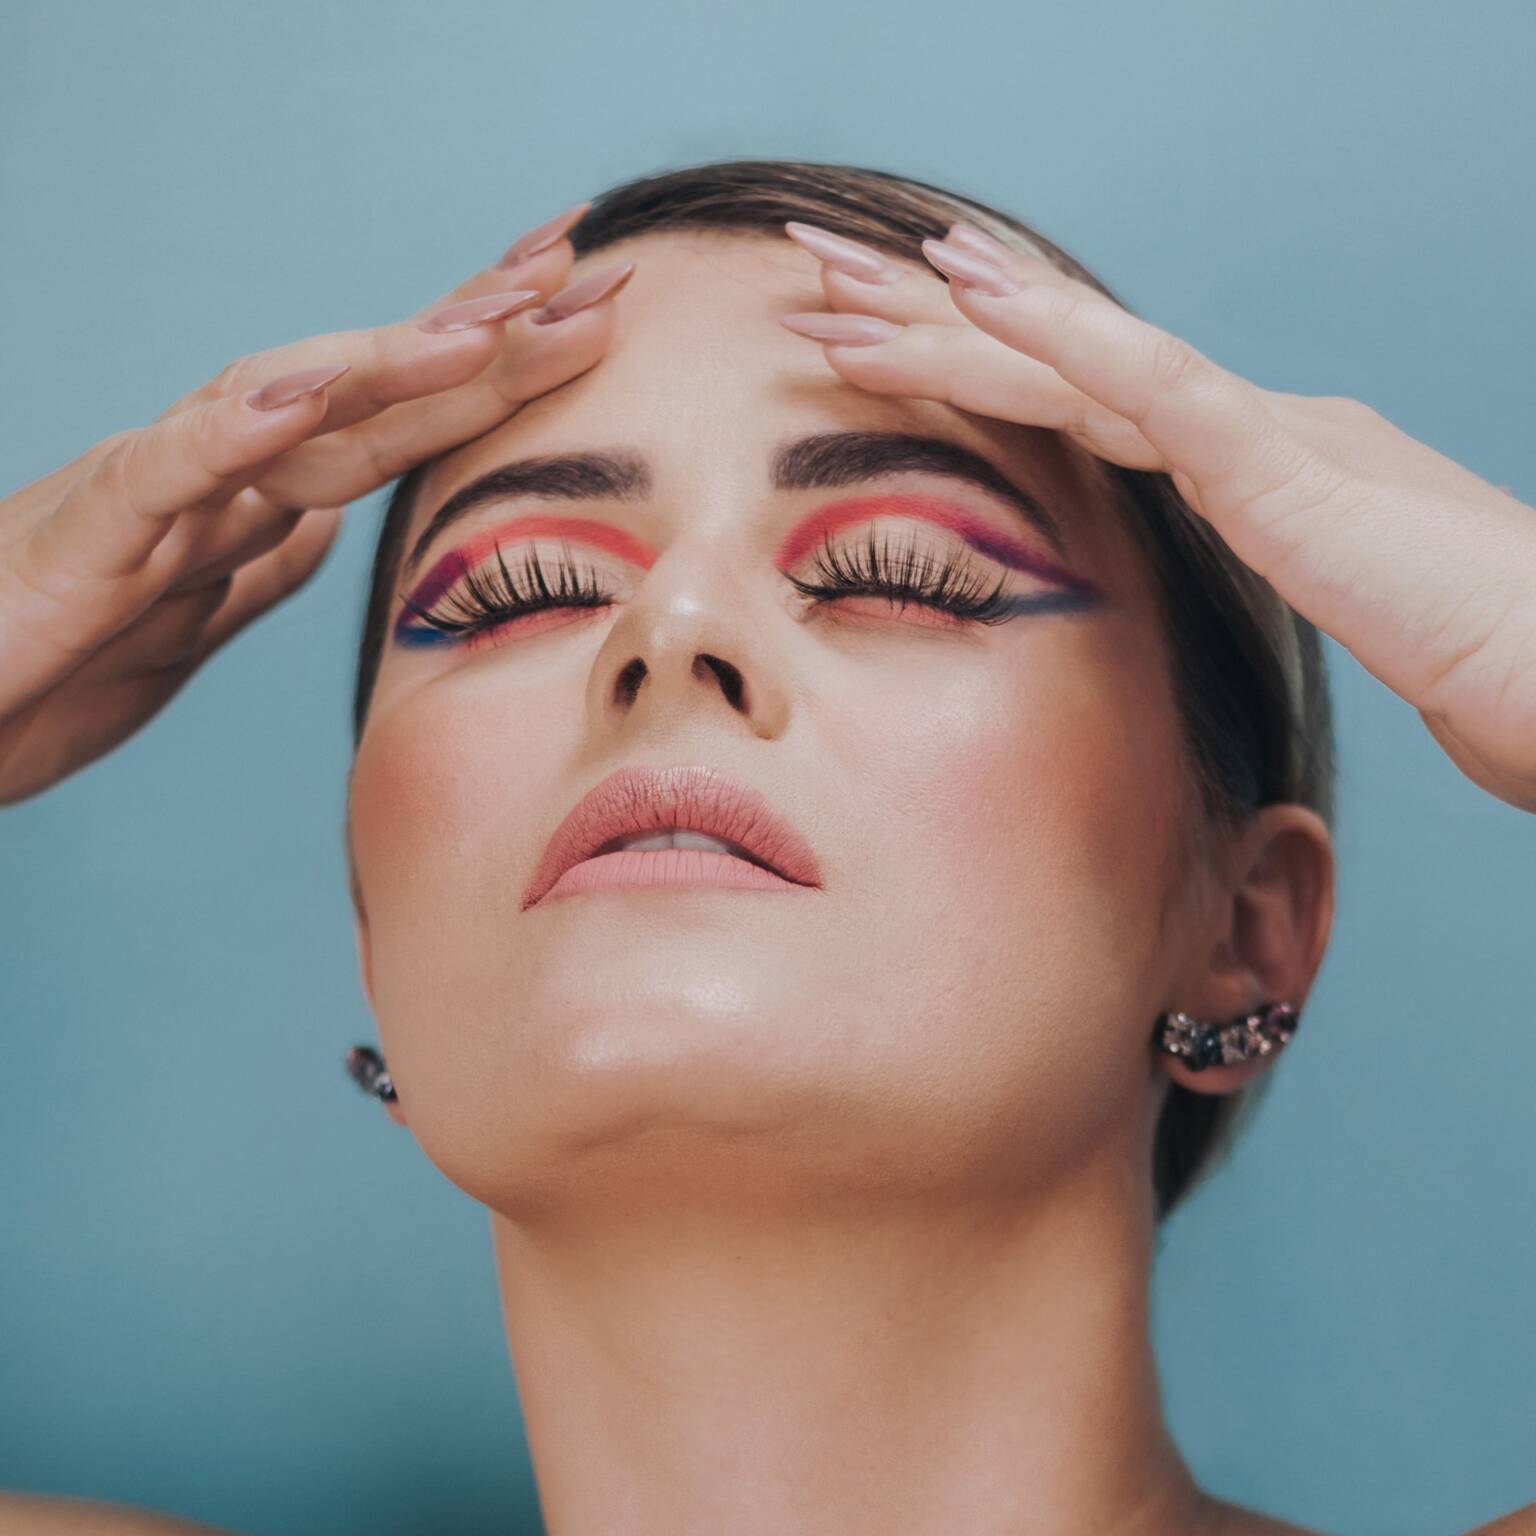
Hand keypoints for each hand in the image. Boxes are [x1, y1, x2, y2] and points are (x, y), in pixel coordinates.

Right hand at [0, 204, 632, 806]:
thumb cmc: (56, 659)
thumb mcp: (194, 617)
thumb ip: (258, 560)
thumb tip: (325, 527)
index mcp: (253, 489)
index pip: (395, 408)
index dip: (494, 360)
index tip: (590, 309)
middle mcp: (217, 466)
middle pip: (372, 384)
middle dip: (485, 326)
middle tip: (593, 267)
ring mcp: (160, 490)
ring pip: (289, 404)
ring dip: (393, 359)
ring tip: (491, 320)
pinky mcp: (92, 536)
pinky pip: (166, 470)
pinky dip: (231, 432)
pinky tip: (306, 395)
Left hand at [780, 219, 1535, 813]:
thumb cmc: (1464, 657)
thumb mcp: (1323, 613)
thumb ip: (1258, 584)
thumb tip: (1218, 587)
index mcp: (1233, 465)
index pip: (1067, 406)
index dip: (966, 373)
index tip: (874, 352)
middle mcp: (1230, 426)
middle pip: (1045, 361)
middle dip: (923, 321)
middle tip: (816, 280)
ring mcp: (1253, 432)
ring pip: (1070, 356)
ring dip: (951, 318)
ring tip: (851, 273)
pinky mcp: (1279, 462)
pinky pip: (1149, 383)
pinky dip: (1060, 336)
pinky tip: (977, 295)